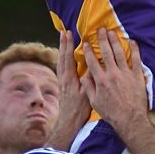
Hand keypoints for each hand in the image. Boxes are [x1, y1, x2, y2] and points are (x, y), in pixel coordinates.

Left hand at [45, 29, 89, 149]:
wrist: (68, 122)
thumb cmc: (79, 110)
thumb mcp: (87, 94)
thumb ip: (90, 79)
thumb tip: (94, 63)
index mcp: (69, 78)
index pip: (68, 57)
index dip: (69, 45)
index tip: (69, 33)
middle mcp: (63, 78)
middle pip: (62, 57)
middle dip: (63, 43)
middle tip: (64, 31)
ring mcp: (61, 82)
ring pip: (60, 61)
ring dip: (62, 49)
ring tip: (63, 40)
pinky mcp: (62, 86)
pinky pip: (61, 67)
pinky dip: (62, 58)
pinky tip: (64, 57)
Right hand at [82, 29, 148, 135]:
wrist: (130, 119)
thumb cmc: (112, 113)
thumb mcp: (95, 102)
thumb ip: (89, 88)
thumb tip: (83, 77)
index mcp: (100, 80)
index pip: (92, 61)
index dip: (89, 51)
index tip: (87, 43)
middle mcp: (112, 74)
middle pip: (106, 53)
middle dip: (102, 40)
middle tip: (100, 30)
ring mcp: (125, 74)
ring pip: (119, 53)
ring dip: (115, 41)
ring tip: (112, 32)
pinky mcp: (136, 76)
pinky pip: (136, 59)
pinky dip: (134, 49)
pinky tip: (132, 41)